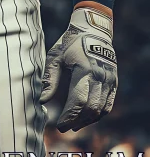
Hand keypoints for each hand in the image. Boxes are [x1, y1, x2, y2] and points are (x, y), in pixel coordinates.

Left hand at [39, 7, 116, 132]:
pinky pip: (108, 103)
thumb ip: (50, 78)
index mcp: (85, 70)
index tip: (59, 125)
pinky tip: (88, 117)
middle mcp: (100, 76)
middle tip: (65, 127)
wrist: (93, 28)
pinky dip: (99, 114)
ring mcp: (109, 79)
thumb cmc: (70, 42)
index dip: (69, 116)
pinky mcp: (114, 81)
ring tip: (75, 125)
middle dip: (77, 121)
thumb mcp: (56, 56)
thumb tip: (42, 100)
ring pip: (101, 109)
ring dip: (88, 120)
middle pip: (91, 108)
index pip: (78, 101)